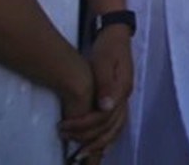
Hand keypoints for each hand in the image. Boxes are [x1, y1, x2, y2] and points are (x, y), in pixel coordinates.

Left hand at [58, 29, 129, 160]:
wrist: (116, 35)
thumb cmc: (108, 47)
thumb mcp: (104, 61)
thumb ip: (105, 84)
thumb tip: (105, 107)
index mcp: (121, 90)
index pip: (104, 117)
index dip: (84, 126)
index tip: (64, 127)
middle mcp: (125, 97)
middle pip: (111, 128)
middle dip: (91, 141)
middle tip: (70, 147)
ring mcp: (124, 98)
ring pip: (116, 129)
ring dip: (100, 143)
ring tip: (83, 154)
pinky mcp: (119, 98)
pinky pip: (117, 124)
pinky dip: (108, 137)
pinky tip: (99, 145)